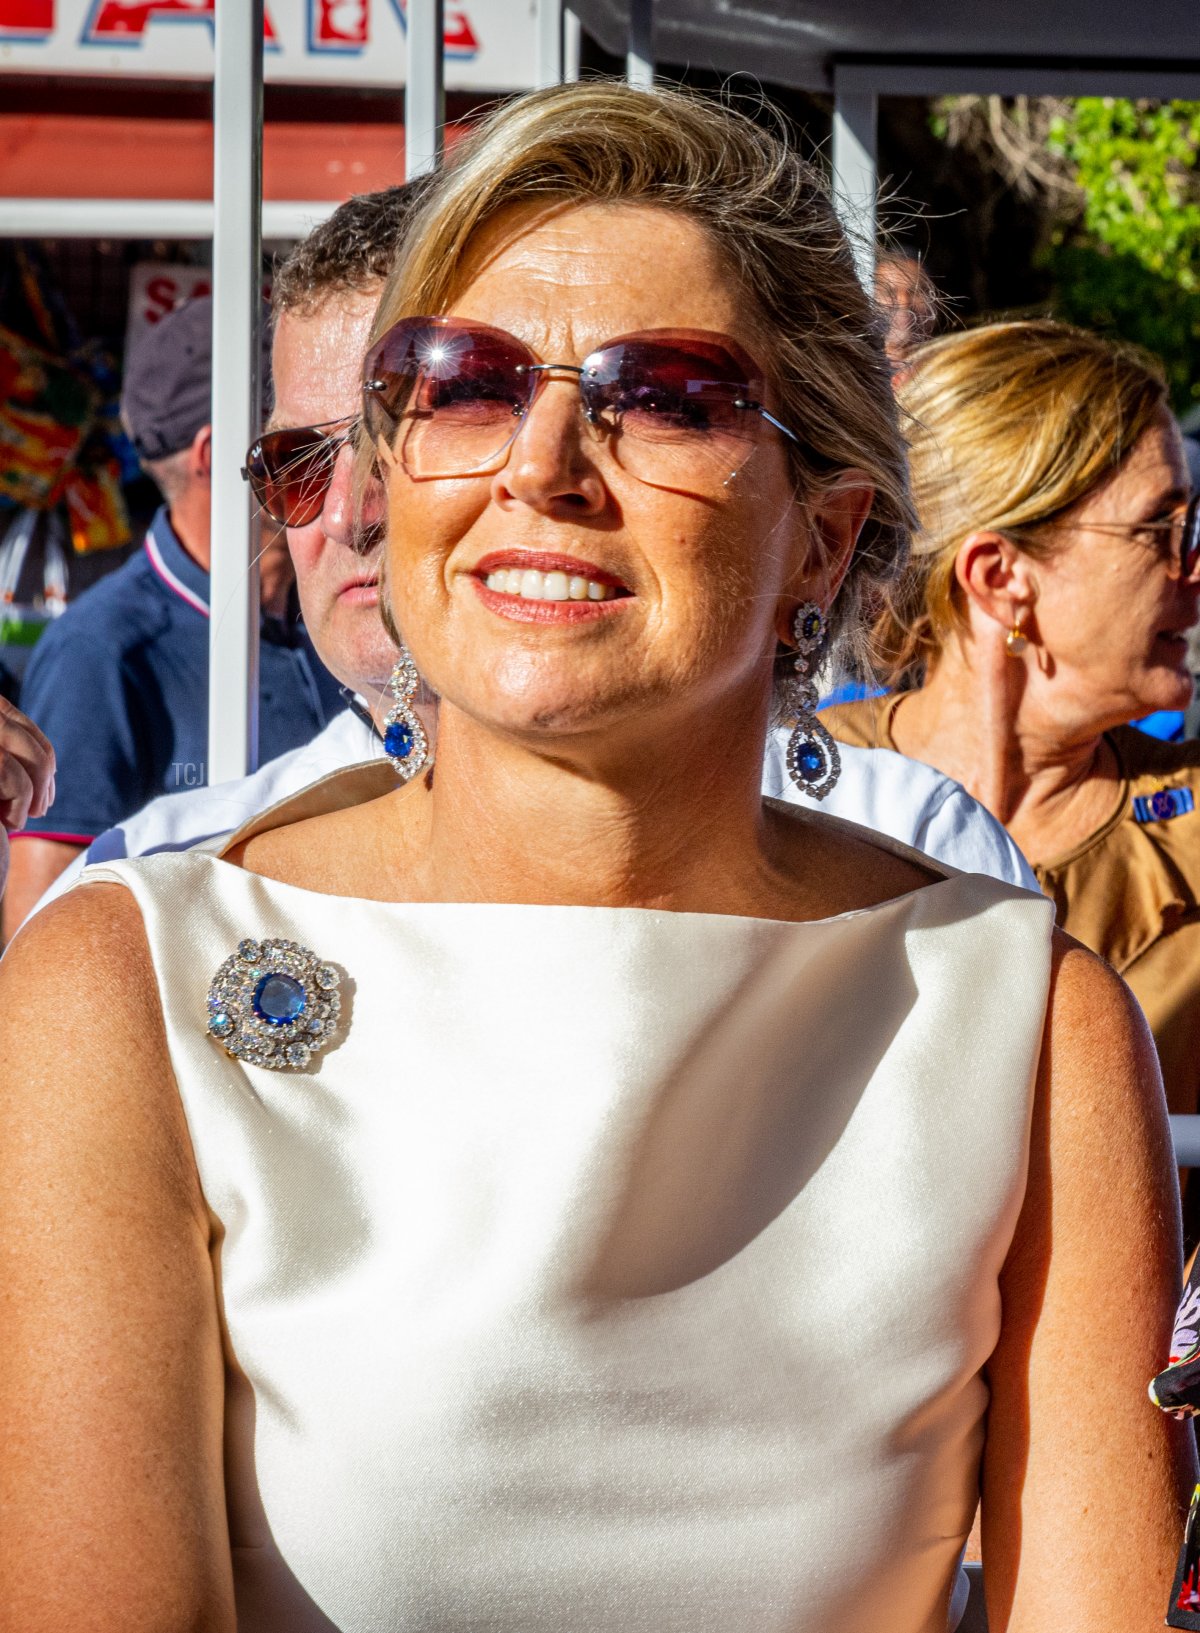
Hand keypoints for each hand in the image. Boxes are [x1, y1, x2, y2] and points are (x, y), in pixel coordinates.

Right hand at [0, 699, 54, 905]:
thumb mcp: (0, 796)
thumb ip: (12, 764)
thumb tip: (43, 754)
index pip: (7, 717)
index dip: (38, 747)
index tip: (45, 790)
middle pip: (9, 724)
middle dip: (41, 762)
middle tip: (43, 805)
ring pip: (10, 743)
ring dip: (33, 782)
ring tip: (26, 814)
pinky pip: (4, 769)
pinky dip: (20, 797)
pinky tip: (7, 825)